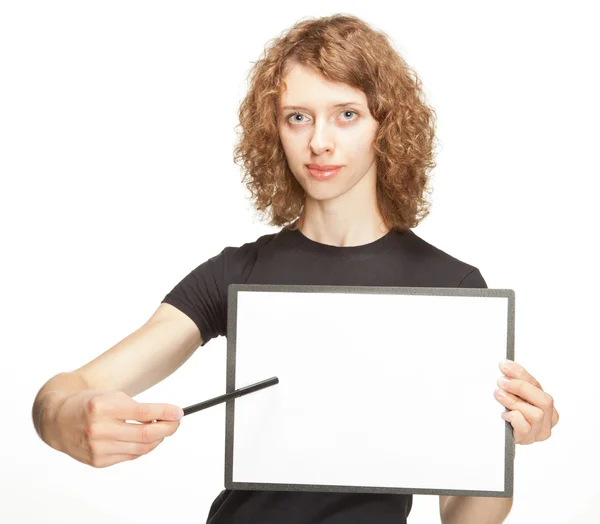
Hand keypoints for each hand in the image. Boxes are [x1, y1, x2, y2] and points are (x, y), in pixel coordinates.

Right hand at [43, 390, 183, 467]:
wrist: (58, 420)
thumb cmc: (92, 403)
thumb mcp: (112, 396)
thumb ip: (138, 408)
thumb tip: (168, 419)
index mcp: (102, 406)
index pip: (144, 412)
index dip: (166, 412)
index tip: (179, 412)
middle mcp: (98, 429)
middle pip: (145, 434)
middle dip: (167, 429)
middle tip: (176, 422)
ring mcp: (96, 448)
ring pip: (141, 448)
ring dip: (157, 439)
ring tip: (161, 429)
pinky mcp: (97, 461)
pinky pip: (130, 456)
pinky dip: (142, 447)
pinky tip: (142, 438)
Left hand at [494, 359, 558, 444]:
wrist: (500, 435)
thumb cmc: (509, 413)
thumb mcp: (513, 395)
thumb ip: (514, 382)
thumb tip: (505, 366)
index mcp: (546, 403)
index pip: (536, 385)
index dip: (520, 374)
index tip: (505, 365)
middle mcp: (547, 418)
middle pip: (545, 400)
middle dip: (521, 387)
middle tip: (501, 382)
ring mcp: (539, 431)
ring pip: (536, 414)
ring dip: (514, 402)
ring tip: (499, 396)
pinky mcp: (528, 439)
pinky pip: (525, 428)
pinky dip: (514, 418)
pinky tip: (504, 414)